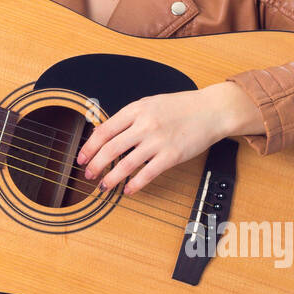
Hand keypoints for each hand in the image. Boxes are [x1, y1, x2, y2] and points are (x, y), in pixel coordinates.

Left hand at [75, 83, 257, 195]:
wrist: (211, 110)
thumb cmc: (180, 107)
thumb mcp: (149, 104)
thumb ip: (129, 118)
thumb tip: (105, 134)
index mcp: (136, 109)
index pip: (104, 130)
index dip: (89, 146)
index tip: (81, 158)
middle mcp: (145, 124)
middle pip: (111, 148)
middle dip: (95, 164)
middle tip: (88, 174)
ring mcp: (158, 140)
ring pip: (126, 163)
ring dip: (111, 177)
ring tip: (103, 186)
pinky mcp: (172, 155)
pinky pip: (148, 173)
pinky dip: (135, 184)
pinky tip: (128, 190)